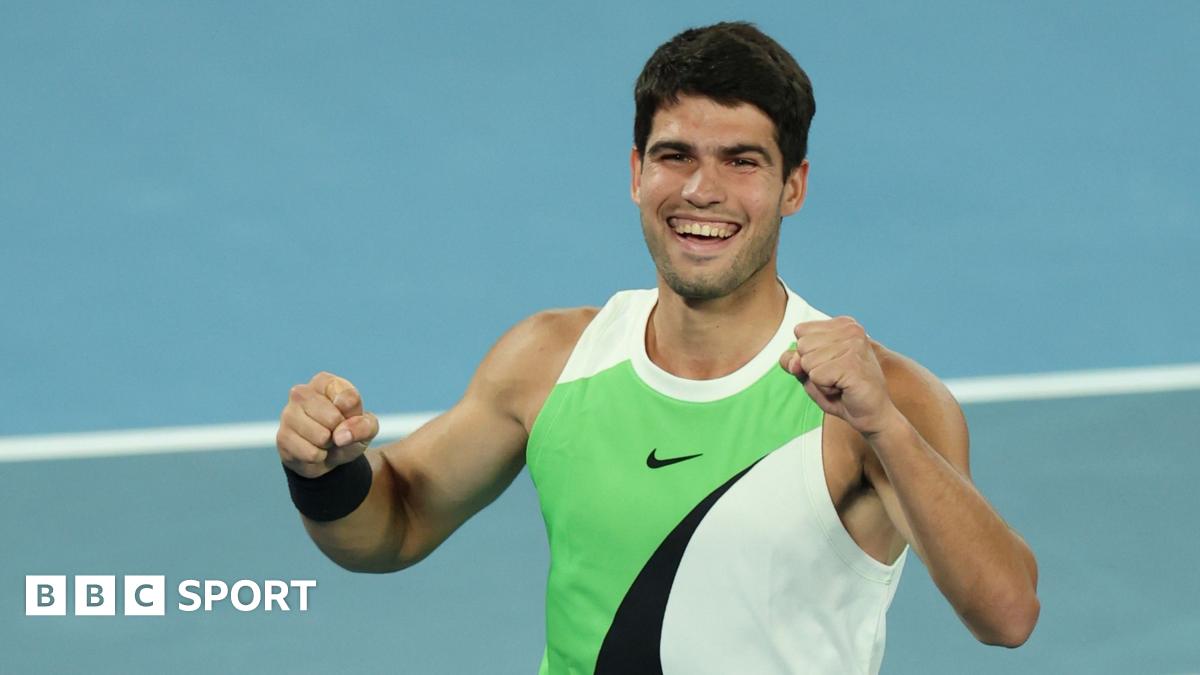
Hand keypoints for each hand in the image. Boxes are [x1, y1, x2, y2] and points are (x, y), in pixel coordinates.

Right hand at [277, 371, 379, 477]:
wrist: (327, 455)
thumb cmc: (347, 431)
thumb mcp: (367, 427)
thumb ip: (364, 426)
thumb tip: (340, 436)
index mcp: (324, 382)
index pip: (349, 398)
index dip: (354, 414)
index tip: (348, 415)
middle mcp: (301, 392)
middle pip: (334, 418)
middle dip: (340, 431)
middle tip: (334, 430)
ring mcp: (288, 414)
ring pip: (322, 437)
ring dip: (328, 445)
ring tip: (324, 440)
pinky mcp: (282, 437)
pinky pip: (311, 453)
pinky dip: (319, 457)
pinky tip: (313, 449)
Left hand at [778, 317, 899, 435]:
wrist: (871, 414)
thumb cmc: (842, 392)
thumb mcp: (810, 372)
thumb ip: (794, 361)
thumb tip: (792, 360)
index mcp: (842, 324)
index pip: (800, 331)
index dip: (807, 354)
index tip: (830, 365)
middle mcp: (851, 329)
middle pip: (802, 345)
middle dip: (812, 367)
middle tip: (836, 376)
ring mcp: (853, 344)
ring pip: (807, 362)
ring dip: (819, 380)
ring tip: (840, 382)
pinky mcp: (852, 363)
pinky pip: (816, 376)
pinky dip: (824, 388)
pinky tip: (843, 388)